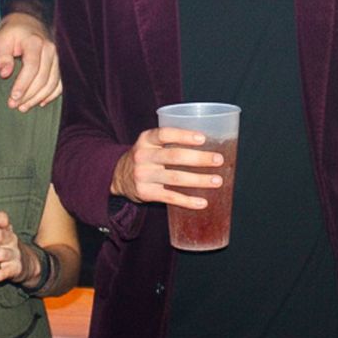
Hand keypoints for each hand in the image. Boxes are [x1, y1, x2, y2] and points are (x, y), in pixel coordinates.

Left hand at [0, 12, 60, 109]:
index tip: (13, 98)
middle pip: (43, 78)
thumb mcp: (2, 40)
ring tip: (24, 107)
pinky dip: (51, 95)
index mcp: (35, 42)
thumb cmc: (12, 34)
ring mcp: (58, 58)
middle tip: (15, 106)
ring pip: (52, 83)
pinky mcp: (60, 65)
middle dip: (29, 95)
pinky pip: (60, 83)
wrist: (27, 24)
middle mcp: (50, 49)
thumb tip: (5, 74)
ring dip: (38, 98)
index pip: (32, 67)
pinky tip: (40, 103)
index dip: (23, 84)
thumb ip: (2, 56)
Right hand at [109, 127, 223, 207]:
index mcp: (146, 139)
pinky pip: (170, 198)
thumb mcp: (150, 143)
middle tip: (218, 160)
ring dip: (199, 180)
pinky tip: (202, 202)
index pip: (165, 134)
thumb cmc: (145, 157)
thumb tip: (208, 143)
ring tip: (217, 181)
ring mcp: (143, 176)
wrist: (118, 176)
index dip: (184, 135)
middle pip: (174, 157)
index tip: (203, 138)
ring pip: (175, 178)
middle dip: (199, 158)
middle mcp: (143, 156)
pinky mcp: (146, 193)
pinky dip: (188, 201)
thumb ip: (170, 142)